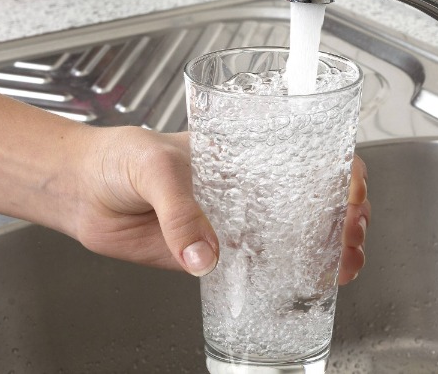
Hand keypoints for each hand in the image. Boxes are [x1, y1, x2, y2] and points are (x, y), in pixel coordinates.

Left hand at [67, 126, 368, 283]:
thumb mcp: (154, 167)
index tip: (350, 190)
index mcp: (246, 153)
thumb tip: (202, 255)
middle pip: (319, 199)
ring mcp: (238, 224)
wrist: (85, 191)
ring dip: (332, 250)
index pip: (310, 155)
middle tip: (352, 232)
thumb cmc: (119, 157)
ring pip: (301, 238)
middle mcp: (251, 188)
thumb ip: (179, 210)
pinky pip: (265, 271)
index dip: (342, 171)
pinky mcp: (218, 257)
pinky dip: (294, 279)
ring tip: (343, 263)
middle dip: (349, 216)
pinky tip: (311, 284)